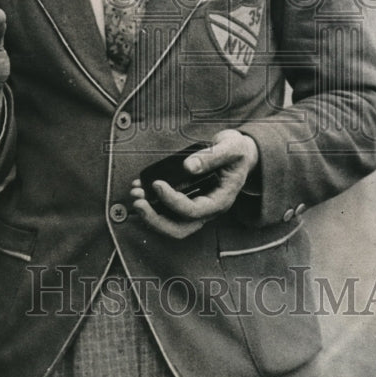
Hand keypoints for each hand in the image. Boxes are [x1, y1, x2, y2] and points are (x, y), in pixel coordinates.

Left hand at [130, 130, 258, 238]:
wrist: (240, 155)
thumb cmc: (237, 152)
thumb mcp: (231, 147)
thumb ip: (212, 156)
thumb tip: (188, 166)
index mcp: (221, 200)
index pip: (194, 211)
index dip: (173, 201)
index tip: (157, 184)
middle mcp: (208, 210)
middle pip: (179, 229)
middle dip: (155, 219)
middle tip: (138, 201)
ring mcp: (197, 209)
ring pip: (171, 225)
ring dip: (150, 215)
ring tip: (135, 194)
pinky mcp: (187, 202)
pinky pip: (167, 212)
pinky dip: (151, 204)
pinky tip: (140, 188)